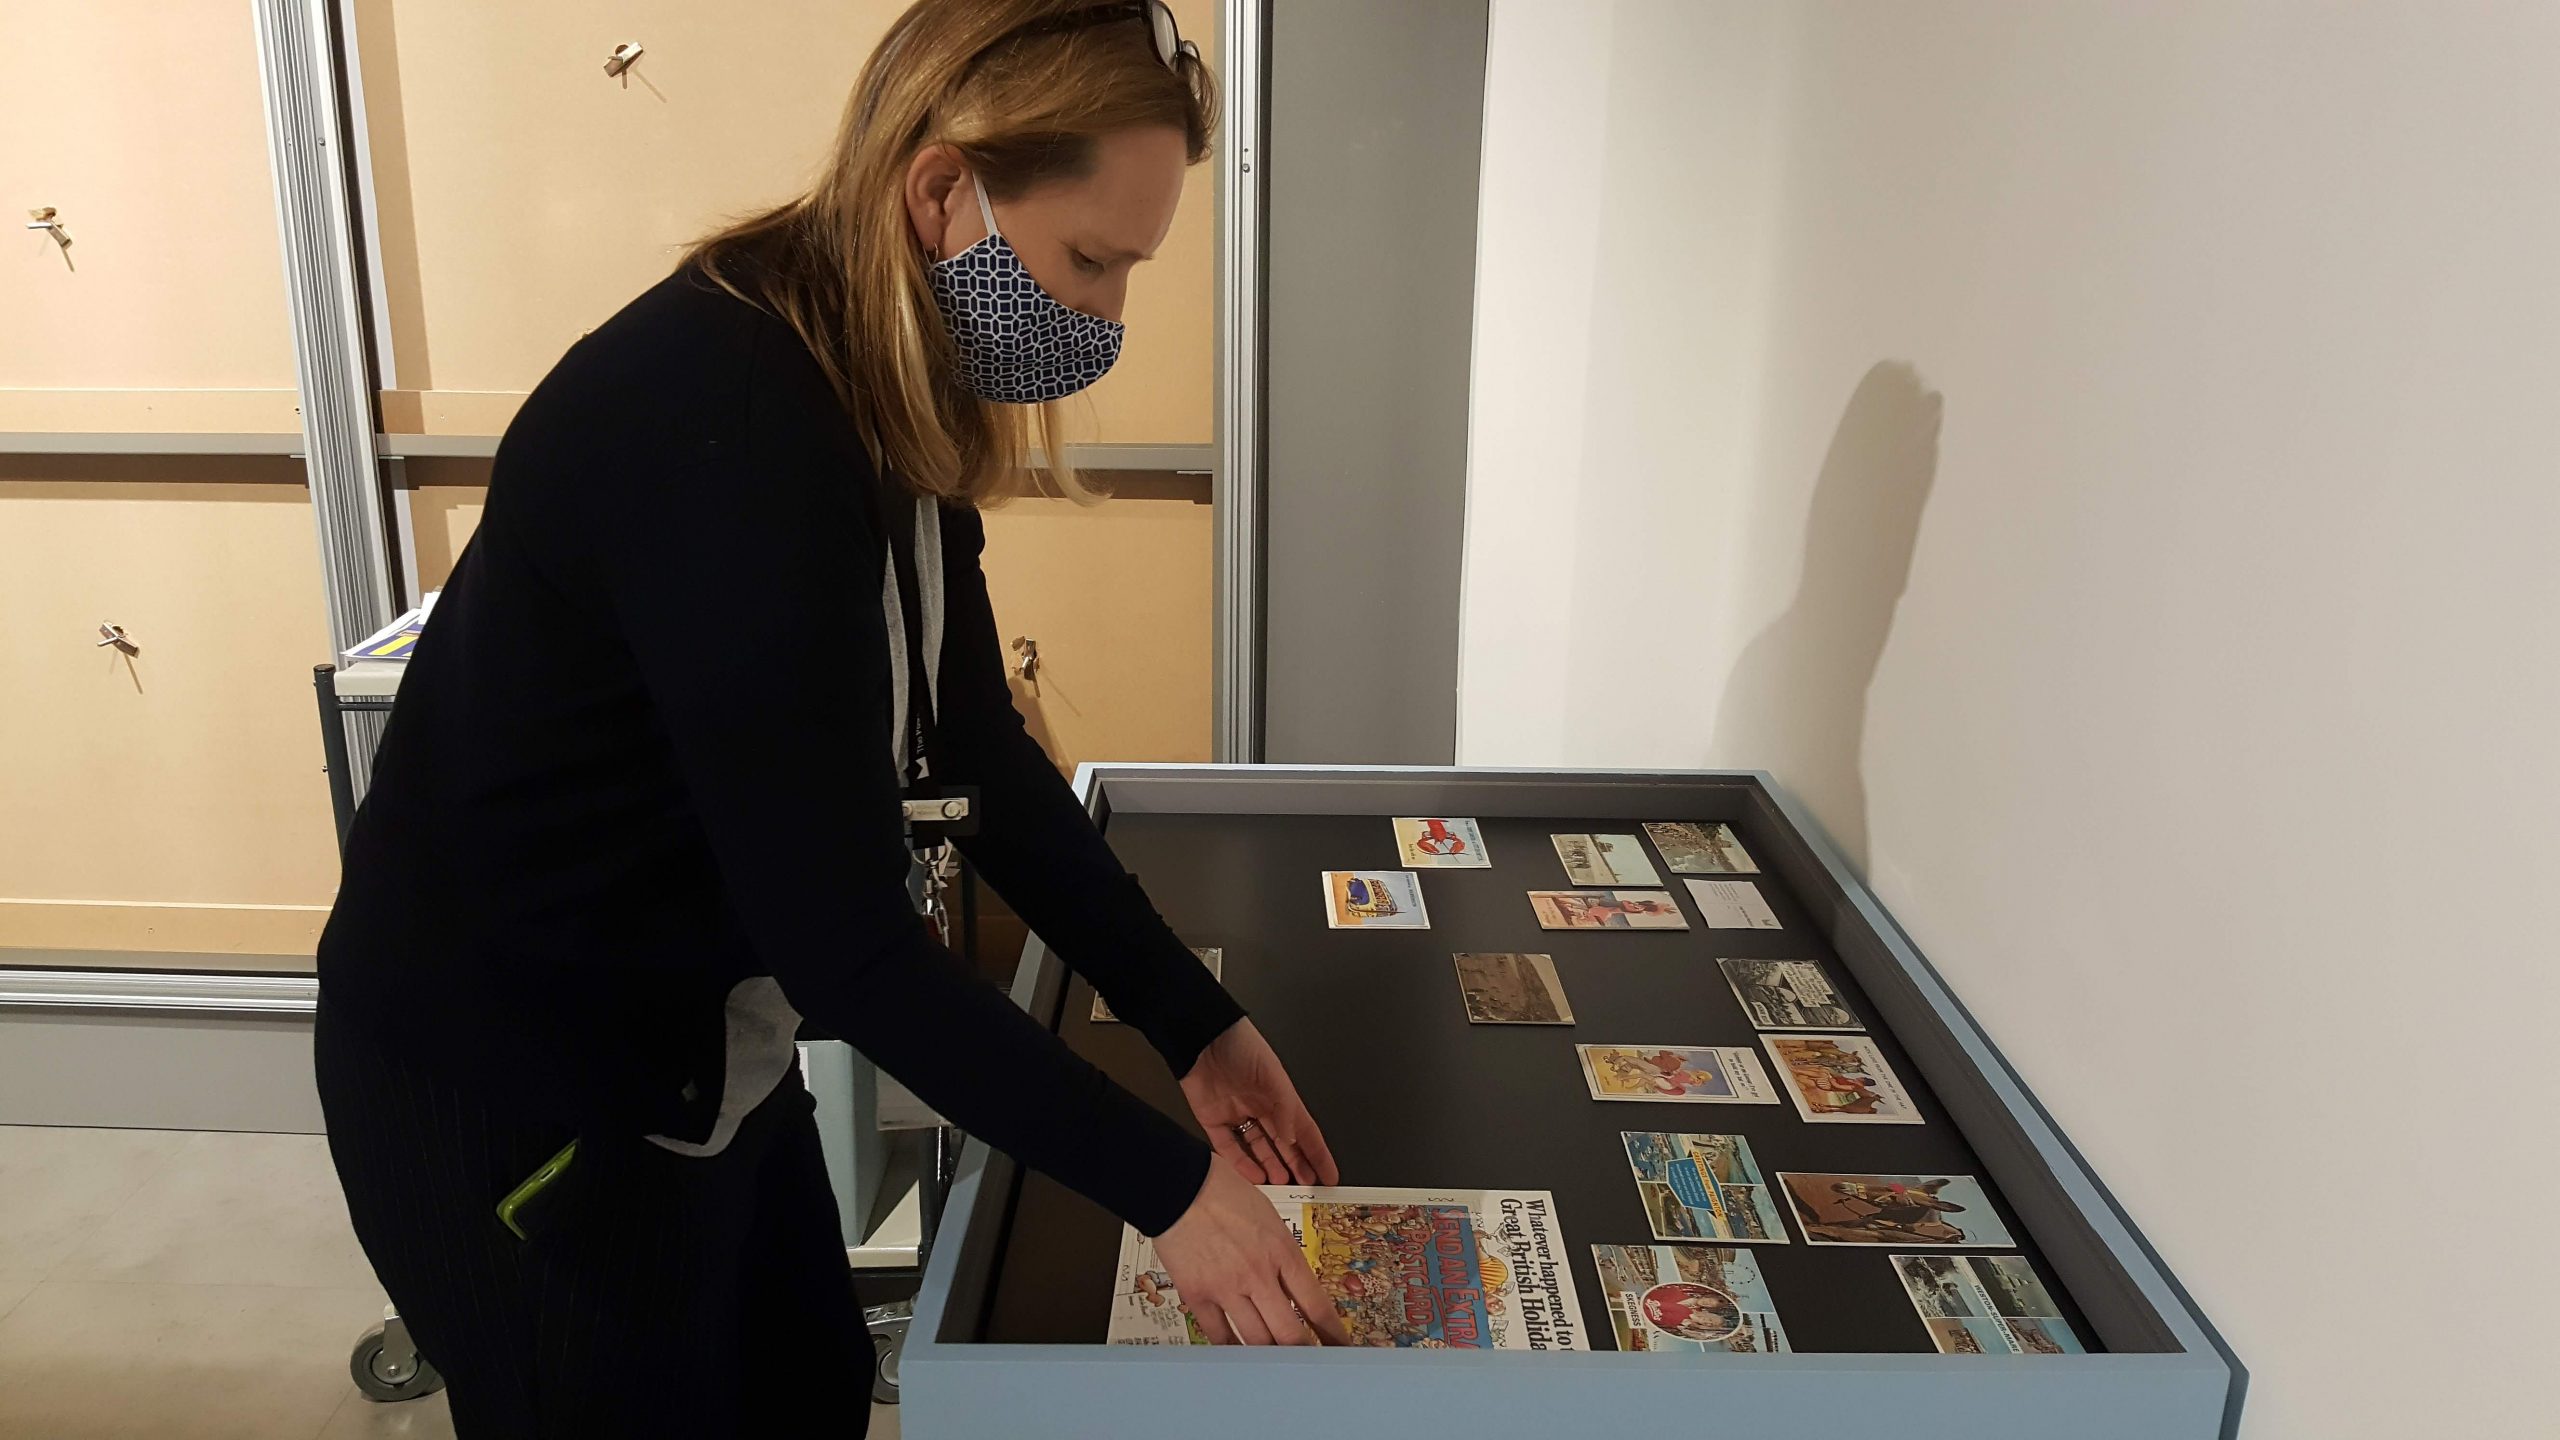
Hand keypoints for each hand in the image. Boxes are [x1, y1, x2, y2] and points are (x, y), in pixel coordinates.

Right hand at [1152, 1158, 1353, 1345]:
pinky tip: (1239, 1353)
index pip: (1316, 1305)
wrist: (1178, 1185)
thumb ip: (1282, 1253)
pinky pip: (1219, 1336)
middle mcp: (1258, 1274)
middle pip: (1290, 1334)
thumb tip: (1292, 1284)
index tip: (1340, 1347)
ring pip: (1256, 1341)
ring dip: (1270, 1355)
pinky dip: (1232, 1349)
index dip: (1332, 1333)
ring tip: (1277, 1363)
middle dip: (1304, 1354)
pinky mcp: (1198, 1295)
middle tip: (1311, 1364)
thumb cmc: (1221, 1191)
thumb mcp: (1269, 1217)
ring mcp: (1227, 1288)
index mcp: (1282, 1251)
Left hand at [1179, 1018, 1339, 1186]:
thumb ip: (1284, 1107)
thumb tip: (1292, 1138)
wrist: (1201, 1037)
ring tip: (1281, 1185)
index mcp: (1280, 1096)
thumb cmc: (1240, 1044)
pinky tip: (1253, 1177)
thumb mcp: (1271, 1073)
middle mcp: (1261, 1108)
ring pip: (1258, 1149)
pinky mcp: (1213, 1119)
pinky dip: (1240, 1163)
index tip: (1329, 1174)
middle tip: (1307, 1187)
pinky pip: (1228, 1147)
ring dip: (1270, 1167)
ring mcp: (1237, 1115)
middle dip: (1296, 1166)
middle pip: (1283, 1144)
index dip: (1318, 1153)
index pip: (1305, 1131)